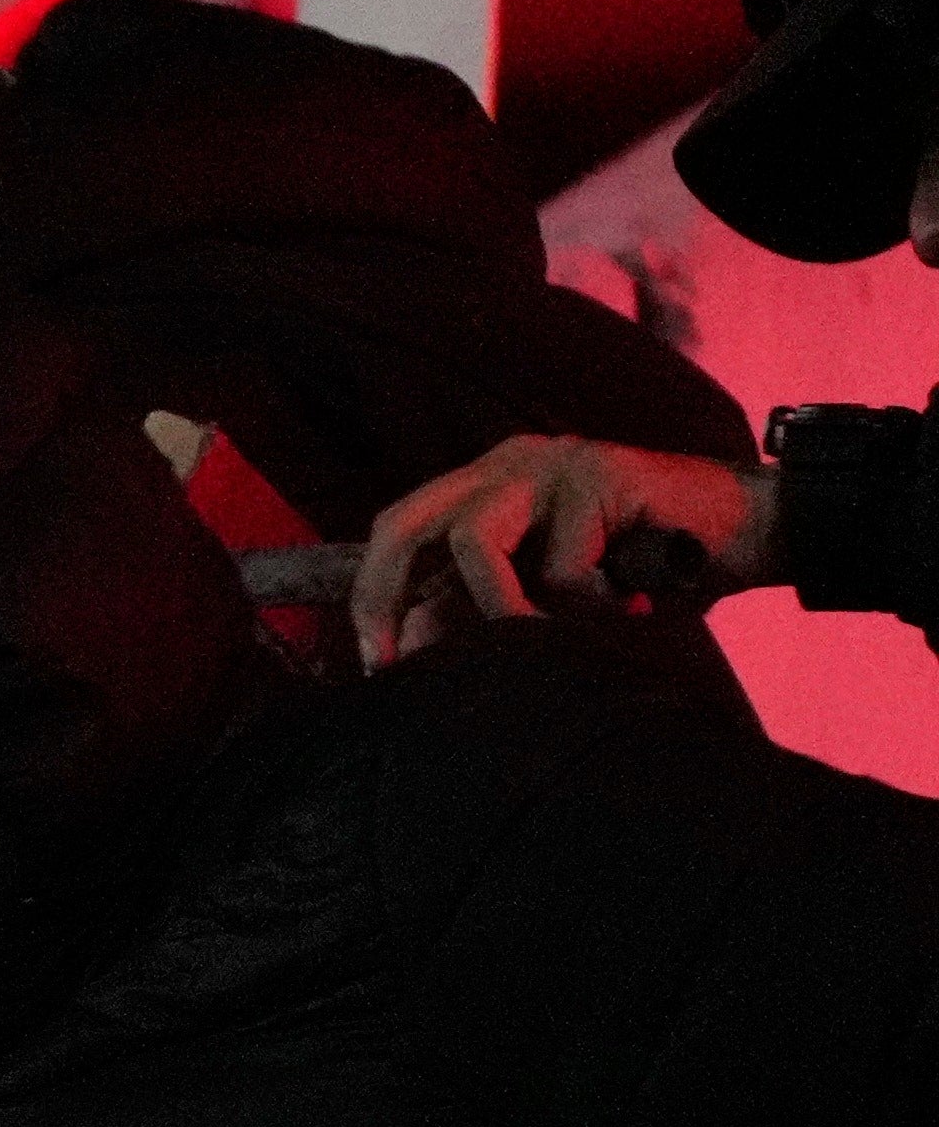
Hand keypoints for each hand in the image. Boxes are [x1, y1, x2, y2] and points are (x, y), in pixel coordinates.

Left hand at [354, 434, 769, 660]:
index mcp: (488, 483)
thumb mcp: (550, 594)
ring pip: (474, 541)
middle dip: (386, 597)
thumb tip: (409, 640)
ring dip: (504, 607)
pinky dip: (595, 603)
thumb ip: (483, 603)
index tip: (373, 664)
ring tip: (554, 632)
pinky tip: (637, 600)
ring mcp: (553, 462)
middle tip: (400, 664)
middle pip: (407, 523)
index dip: (373, 594)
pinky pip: (564, 564)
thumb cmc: (650, 569)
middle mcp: (509, 462)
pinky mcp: (602, 473)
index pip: (400, 529)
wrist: (754, 533)